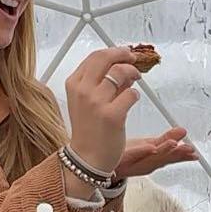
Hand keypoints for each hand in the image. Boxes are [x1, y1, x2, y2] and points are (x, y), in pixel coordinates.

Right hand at [64, 47, 140, 174]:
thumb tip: (121, 68)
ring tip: (136, 80)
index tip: (123, 54)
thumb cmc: (89, 131)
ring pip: (120, 72)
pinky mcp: (112, 115)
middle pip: (106, 58)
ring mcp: (97, 102)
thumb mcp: (85, 102)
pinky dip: (135, 95)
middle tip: (133, 58)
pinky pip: (131, 94)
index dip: (113, 52)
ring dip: (132, 73)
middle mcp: (83, 90)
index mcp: (74, 84)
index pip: (94, 57)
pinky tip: (132, 100)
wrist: (87, 159)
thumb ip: (100, 84)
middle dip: (123, 54)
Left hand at [116, 127, 197, 177]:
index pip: (173, 157)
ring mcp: (136, 162)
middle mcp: (148, 163)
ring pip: (153, 158)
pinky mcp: (124, 158)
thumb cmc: (129, 155)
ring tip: (173, 144)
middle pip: (165, 158)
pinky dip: (143, 152)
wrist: (107, 166)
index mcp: (156, 159)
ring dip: (164, 152)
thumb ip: (166, 139)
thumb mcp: (150, 146)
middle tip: (186, 148)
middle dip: (177, 154)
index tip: (192, 152)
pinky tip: (151, 148)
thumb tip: (182, 132)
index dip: (183, 155)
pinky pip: (134, 155)